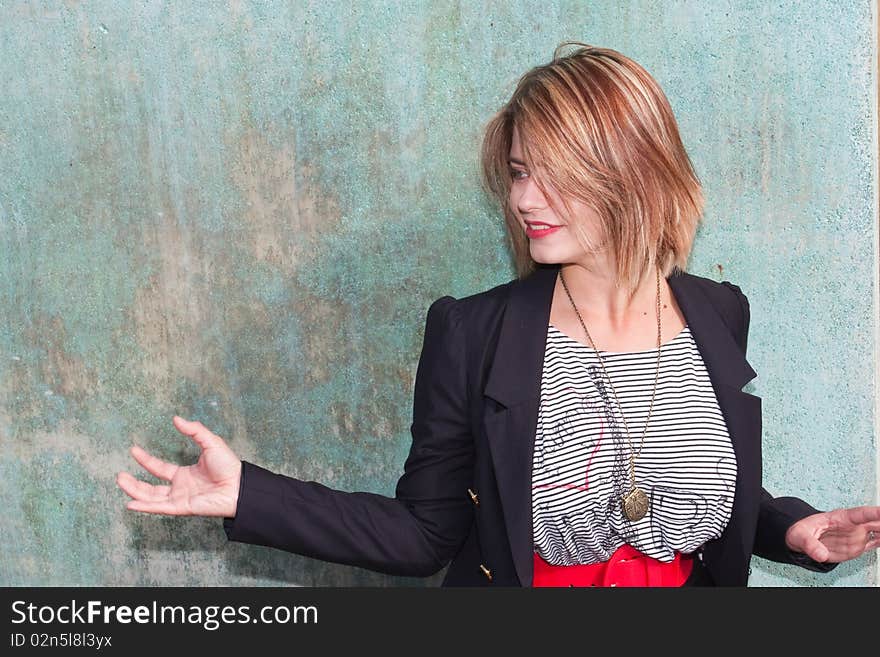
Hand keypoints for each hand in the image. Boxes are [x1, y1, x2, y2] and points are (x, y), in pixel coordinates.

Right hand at [116, 416, 241, 517]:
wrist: (239, 484)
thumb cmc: (228, 465)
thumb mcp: (210, 442)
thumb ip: (194, 430)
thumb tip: (176, 418)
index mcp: (185, 474)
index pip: (160, 468)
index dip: (146, 460)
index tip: (133, 450)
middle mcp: (180, 487)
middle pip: (151, 487)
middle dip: (134, 483)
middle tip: (119, 476)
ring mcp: (180, 498)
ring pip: (151, 498)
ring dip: (135, 492)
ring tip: (120, 482)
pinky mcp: (182, 508)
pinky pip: (160, 508)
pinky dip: (145, 507)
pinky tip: (130, 504)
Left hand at [785, 505, 879, 562]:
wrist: (802, 539)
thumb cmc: (800, 531)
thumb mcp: (800, 536)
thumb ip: (810, 545)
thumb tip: (821, 555)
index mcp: (840, 518)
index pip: (860, 514)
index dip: (874, 513)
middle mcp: (853, 526)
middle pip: (876, 522)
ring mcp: (857, 535)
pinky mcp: (859, 545)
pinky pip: (876, 542)